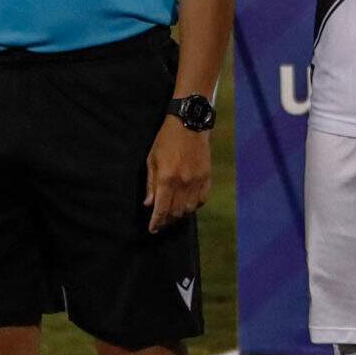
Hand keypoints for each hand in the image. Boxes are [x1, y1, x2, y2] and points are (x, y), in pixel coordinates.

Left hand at [145, 116, 211, 232]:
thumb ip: (151, 183)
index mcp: (167, 178)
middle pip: (176, 212)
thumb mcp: (152, 159)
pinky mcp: (206, 177)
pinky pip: (202, 199)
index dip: (156, 222)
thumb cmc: (166, 140)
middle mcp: (183, 183)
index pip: (161, 209)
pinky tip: (188, 204)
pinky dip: (194, 205)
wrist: (190, 124)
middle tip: (161, 222)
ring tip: (173, 214)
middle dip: (167, 220)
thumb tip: (149, 204)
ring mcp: (197, 181)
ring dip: (180, 214)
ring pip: (190, 208)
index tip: (152, 229)